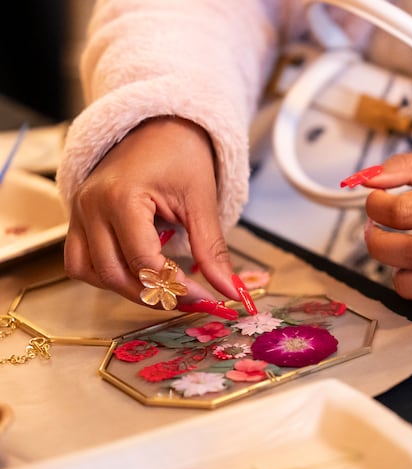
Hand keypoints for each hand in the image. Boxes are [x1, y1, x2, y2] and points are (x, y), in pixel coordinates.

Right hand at [64, 116, 240, 308]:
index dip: (176, 288)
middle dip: (153, 295)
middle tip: (192, 299)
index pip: (144, 261)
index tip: (208, 299)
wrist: (160, 123)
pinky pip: (82, 260)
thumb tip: (230, 292)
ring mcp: (79, 212)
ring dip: (127, 288)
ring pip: (90, 273)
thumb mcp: (202, 200)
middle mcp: (91, 206)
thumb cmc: (181, 152)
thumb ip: (212, 250)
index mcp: (120, 197)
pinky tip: (140, 270)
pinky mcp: (79, 217)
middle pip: (113, 274)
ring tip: (166, 286)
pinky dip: (108, 274)